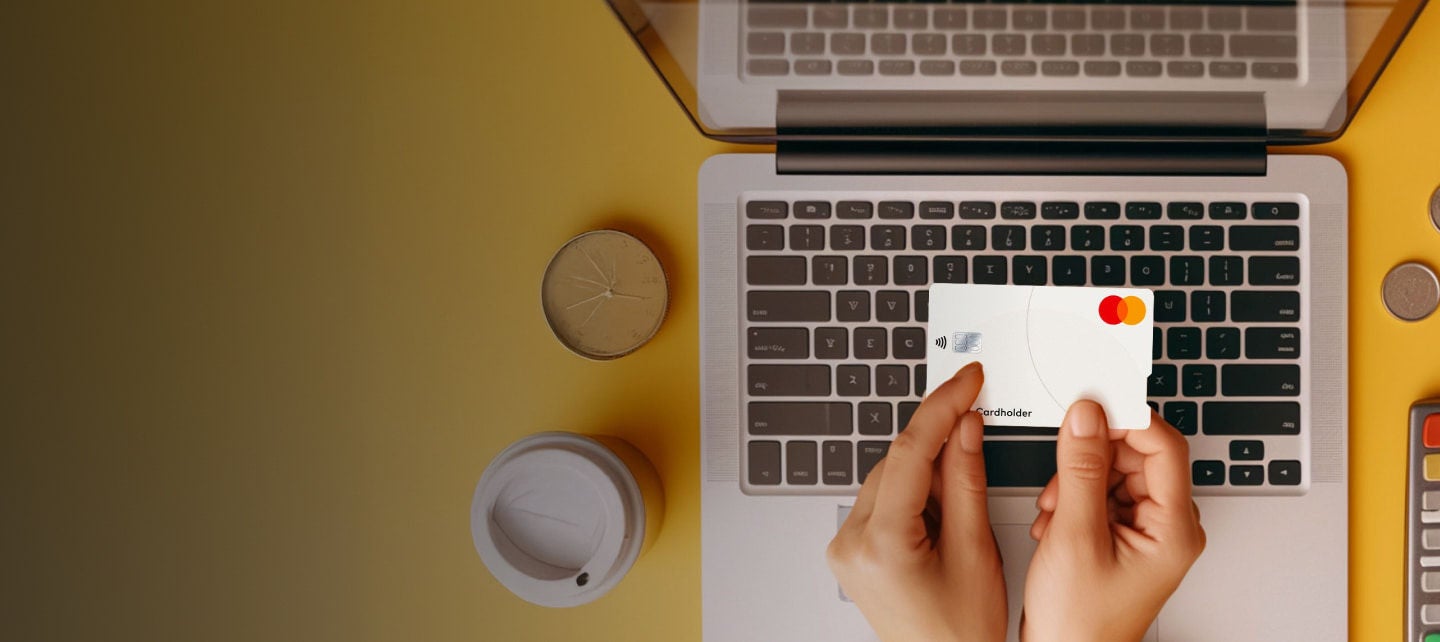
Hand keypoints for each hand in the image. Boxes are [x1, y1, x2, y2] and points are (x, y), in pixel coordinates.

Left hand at [826, 363, 1006, 641]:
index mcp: (880, 543)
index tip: (967, 380)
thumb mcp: (975, 551)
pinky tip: (940, 519)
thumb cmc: (961, 632)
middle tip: (980, 436)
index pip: (910, 451)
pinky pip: (883, 502)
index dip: (942, 406)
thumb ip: (966, 481)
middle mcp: (851, 542)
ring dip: (928, 476)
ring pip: (891, 479)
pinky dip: (915, 496)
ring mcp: (846, 547)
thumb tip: (965, 426)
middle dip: (940, 447)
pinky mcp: (852, 551)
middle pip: (898, 462)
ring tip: (961, 515)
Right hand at [1020, 401, 1205, 641]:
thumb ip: (1080, 469)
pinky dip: (1072, 498)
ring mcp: (1145, 531)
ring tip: (1054, 512)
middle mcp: (1167, 526)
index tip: (1090, 405)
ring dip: (1075, 481)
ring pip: (1113, 471)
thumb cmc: (1080, 622)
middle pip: (1136, 456)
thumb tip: (1086, 416)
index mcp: (1173, 529)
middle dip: (1090, 457)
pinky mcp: (1123, 534)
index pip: (1164, 447)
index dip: (1127, 420)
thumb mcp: (1074, 536)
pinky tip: (1055, 522)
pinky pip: (1101, 492)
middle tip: (1059, 470)